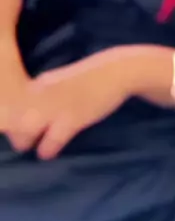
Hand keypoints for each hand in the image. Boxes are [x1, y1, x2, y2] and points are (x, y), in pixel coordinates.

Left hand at [3, 49, 132, 159]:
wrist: (117, 70)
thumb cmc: (89, 80)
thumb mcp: (60, 83)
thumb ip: (42, 96)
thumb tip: (25, 119)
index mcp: (38, 84)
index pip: (10, 107)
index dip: (12, 121)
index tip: (21, 128)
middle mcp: (42, 93)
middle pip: (12, 120)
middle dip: (17, 133)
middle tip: (30, 139)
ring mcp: (56, 105)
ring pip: (24, 131)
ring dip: (28, 141)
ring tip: (39, 145)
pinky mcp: (72, 117)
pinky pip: (49, 142)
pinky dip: (48, 150)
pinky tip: (53, 149)